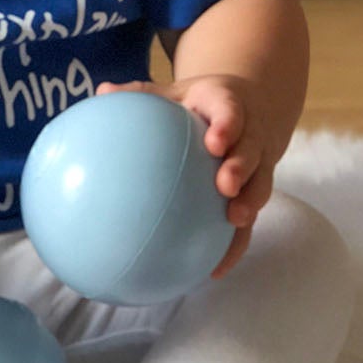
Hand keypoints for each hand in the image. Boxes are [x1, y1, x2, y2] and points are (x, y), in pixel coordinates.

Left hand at [94, 76, 286, 278]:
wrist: (246, 109)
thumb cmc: (198, 103)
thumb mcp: (174, 92)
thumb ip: (141, 94)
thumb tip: (101, 92)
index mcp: (227, 106)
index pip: (231, 112)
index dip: (227, 126)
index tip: (215, 141)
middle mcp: (250, 134)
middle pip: (251, 151)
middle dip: (242, 168)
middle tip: (226, 186)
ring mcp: (258, 163)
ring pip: (260, 183)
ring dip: (250, 203)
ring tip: (235, 221)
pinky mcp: (256, 190)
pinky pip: (250, 221)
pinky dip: (235, 244)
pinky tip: (214, 269)